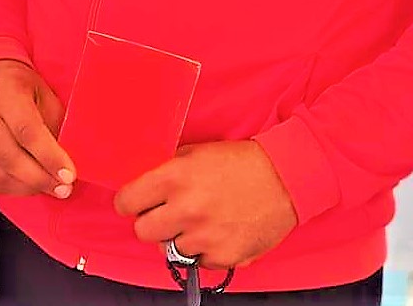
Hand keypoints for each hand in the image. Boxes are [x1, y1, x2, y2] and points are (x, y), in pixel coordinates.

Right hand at [0, 59, 76, 198]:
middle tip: (64, 187)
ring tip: (52, 188)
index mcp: (6, 95)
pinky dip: (15, 188)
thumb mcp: (45, 93)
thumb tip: (68, 156)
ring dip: (30, 187)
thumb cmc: (18, 84)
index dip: (50, 157)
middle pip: (11, 158)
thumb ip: (55, 123)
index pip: (28, 132)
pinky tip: (32, 185)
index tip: (68, 174)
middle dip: (41, 178)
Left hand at [114, 140, 297, 269]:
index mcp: (175, 177)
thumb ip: (169, 167)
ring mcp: (203, 237)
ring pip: (169, 249)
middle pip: (142, 230)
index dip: (129, 201)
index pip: (127, 201)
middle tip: (168, 212)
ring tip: (200, 219)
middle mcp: (186, 209)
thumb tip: (145, 181)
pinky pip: (197, 260)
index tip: (134, 202)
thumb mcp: (199, 151)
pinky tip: (218, 229)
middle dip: (152, 221)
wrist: (285, 177)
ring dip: (180, 236)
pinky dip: (204, 249)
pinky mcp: (221, 257)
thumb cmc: (242, 161)